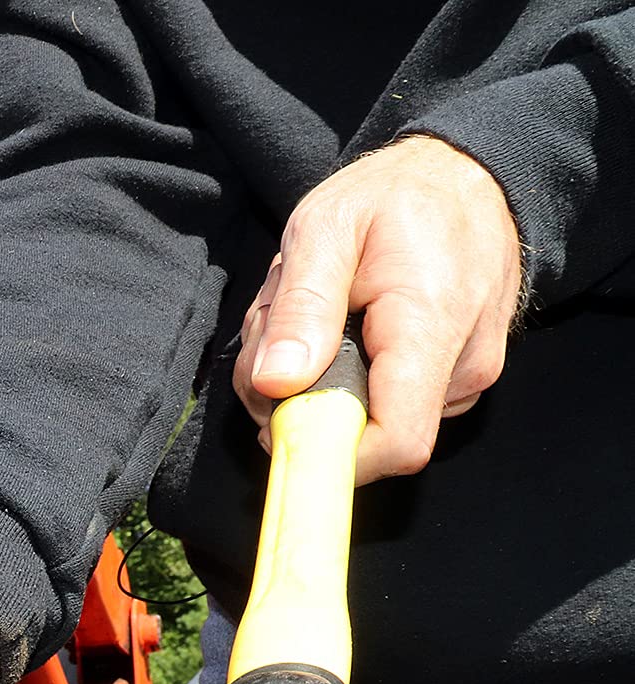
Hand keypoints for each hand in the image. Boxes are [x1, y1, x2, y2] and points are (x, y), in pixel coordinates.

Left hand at [235, 136, 521, 484]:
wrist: (465, 173)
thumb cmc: (394, 196)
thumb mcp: (326, 227)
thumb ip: (300, 306)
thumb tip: (276, 383)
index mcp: (433, 327)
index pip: (394, 443)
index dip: (327, 452)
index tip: (278, 417)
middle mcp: (461, 368)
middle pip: (359, 437)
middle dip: (296, 398)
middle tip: (279, 326)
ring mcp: (461, 381)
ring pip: (361, 423)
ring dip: (310, 382)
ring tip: (314, 314)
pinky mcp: (452, 384)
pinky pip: (378, 407)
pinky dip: (338, 378)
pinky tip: (337, 327)